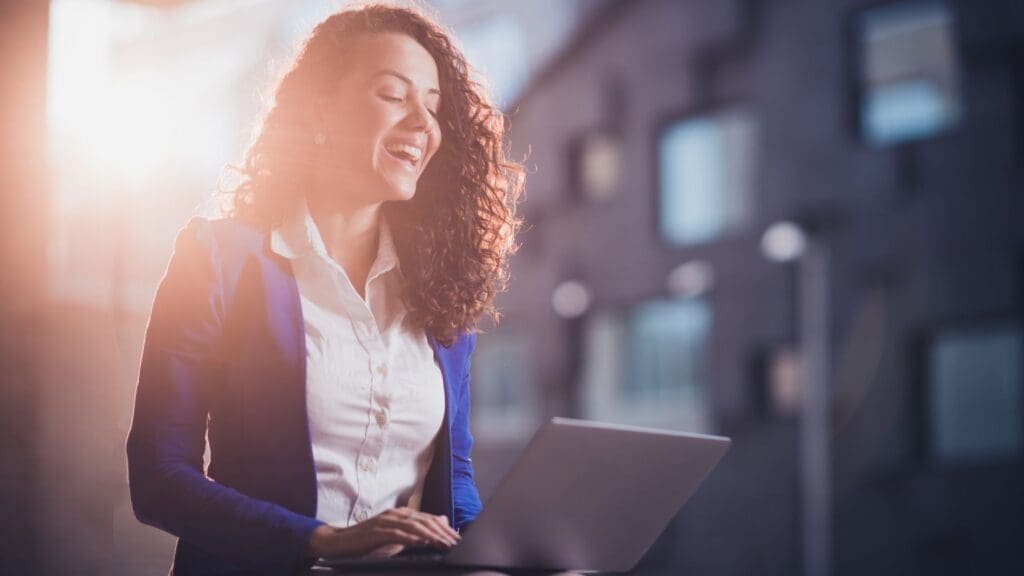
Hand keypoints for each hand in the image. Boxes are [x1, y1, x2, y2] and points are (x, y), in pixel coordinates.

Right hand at [303, 507, 460, 558]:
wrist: (339, 542)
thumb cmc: (368, 541)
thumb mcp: (394, 534)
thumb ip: (415, 530)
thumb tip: (439, 522)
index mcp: (401, 513)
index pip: (429, 518)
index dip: (444, 528)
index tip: (457, 539)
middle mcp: (396, 514)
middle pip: (425, 520)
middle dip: (442, 532)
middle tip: (455, 542)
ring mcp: (386, 521)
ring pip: (415, 526)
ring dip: (431, 535)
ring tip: (443, 543)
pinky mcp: (378, 531)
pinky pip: (399, 534)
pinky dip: (412, 538)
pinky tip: (422, 543)